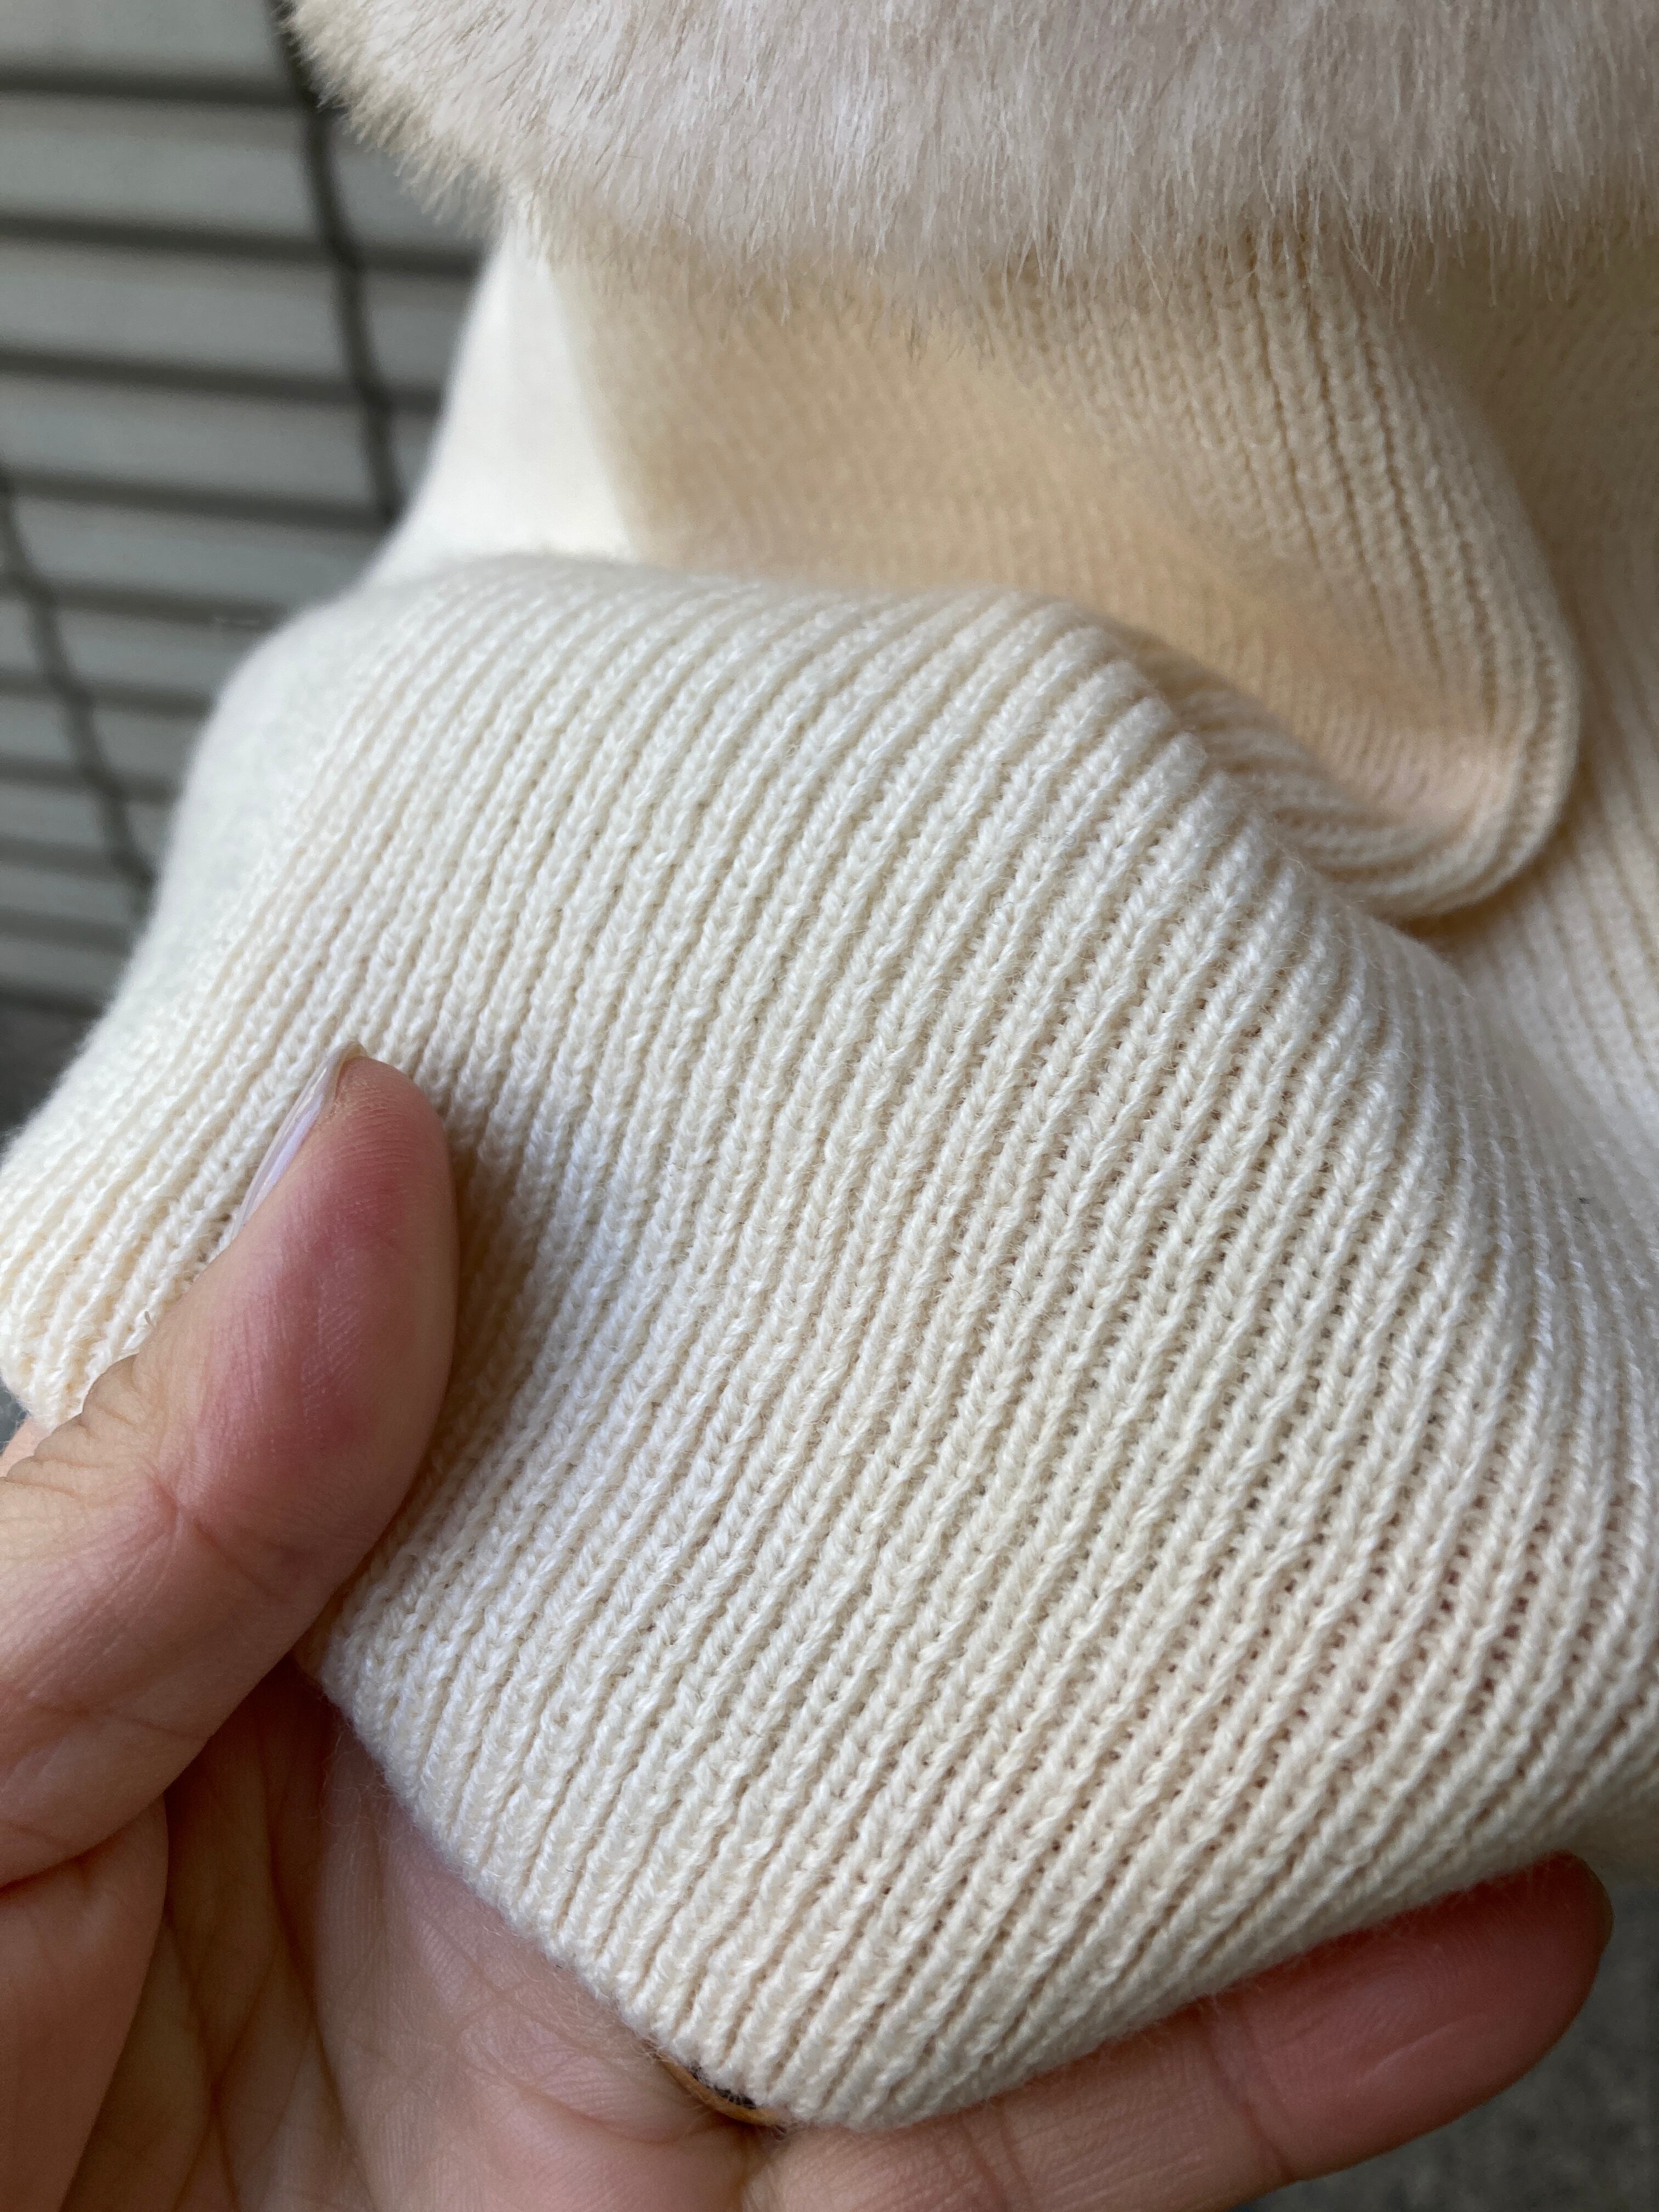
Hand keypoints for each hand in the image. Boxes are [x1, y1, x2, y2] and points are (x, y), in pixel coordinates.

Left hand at [0, 1058, 1609, 2211]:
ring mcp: (677, 2010)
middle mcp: (543, 1789)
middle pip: (845, 1579)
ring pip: (1010, 1834)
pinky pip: (1056, 2143)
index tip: (882, 1044)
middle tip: (1226, 1255)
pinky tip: (1444, 1928)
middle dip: (1030, 1433)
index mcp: (350, 1607)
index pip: (585, 1350)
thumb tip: (368, 1144)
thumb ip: (169, 1481)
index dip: (723, 1191)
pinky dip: (1263, 2048)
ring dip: (1231, 1723)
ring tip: (1420, 1556)